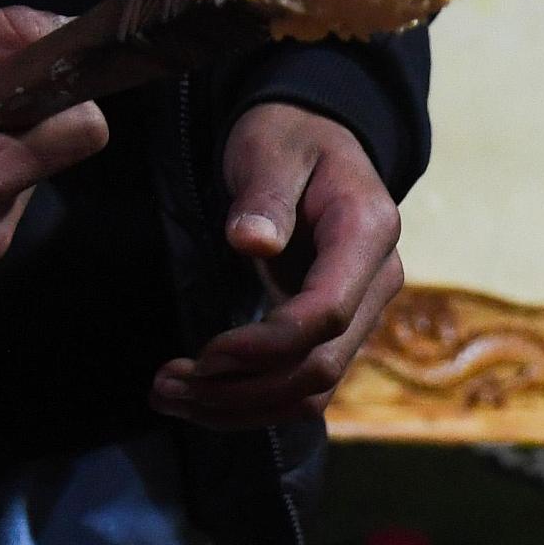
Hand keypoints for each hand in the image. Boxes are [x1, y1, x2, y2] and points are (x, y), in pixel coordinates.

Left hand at [155, 103, 402, 428]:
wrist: (318, 141)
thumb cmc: (291, 138)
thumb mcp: (273, 147)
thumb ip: (266, 193)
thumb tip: (251, 241)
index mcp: (367, 235)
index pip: (327, 313)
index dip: (267, 345)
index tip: (205, 354)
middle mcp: (376, 285)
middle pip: (320, 367)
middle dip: (242, 390)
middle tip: (167, 386)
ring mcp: (361, 314)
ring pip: (312, 391)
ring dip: (241, 406)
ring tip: (170, 397)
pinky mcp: (334, 331)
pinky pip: (302, 387)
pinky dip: (251, 402)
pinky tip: (200, 397)